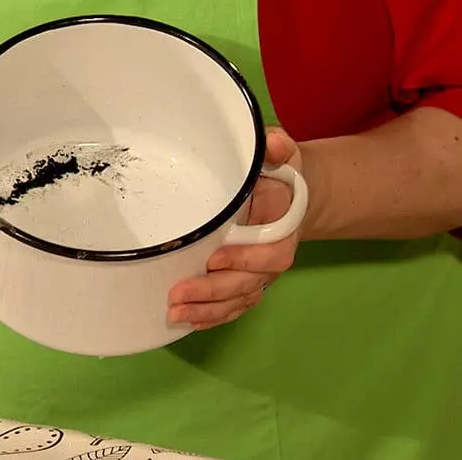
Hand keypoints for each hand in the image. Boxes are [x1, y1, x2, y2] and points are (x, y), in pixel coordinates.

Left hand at [167, 127, 301, 329]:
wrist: (288, 195)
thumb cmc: (277, 174)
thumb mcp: (281, 154)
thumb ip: (277, 147)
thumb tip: (271, 143)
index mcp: (283, 227)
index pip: (271, 252)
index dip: (246, 259)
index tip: (214, 259)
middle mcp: (273, 257)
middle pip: (248, 283)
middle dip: (213, 292)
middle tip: (178, 294)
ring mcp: (260, 274)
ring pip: (238, 300)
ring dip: (208, 310)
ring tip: (175, 313)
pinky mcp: (246, 282)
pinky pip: (234, 306)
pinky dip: (214, 316)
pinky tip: (190, 321)